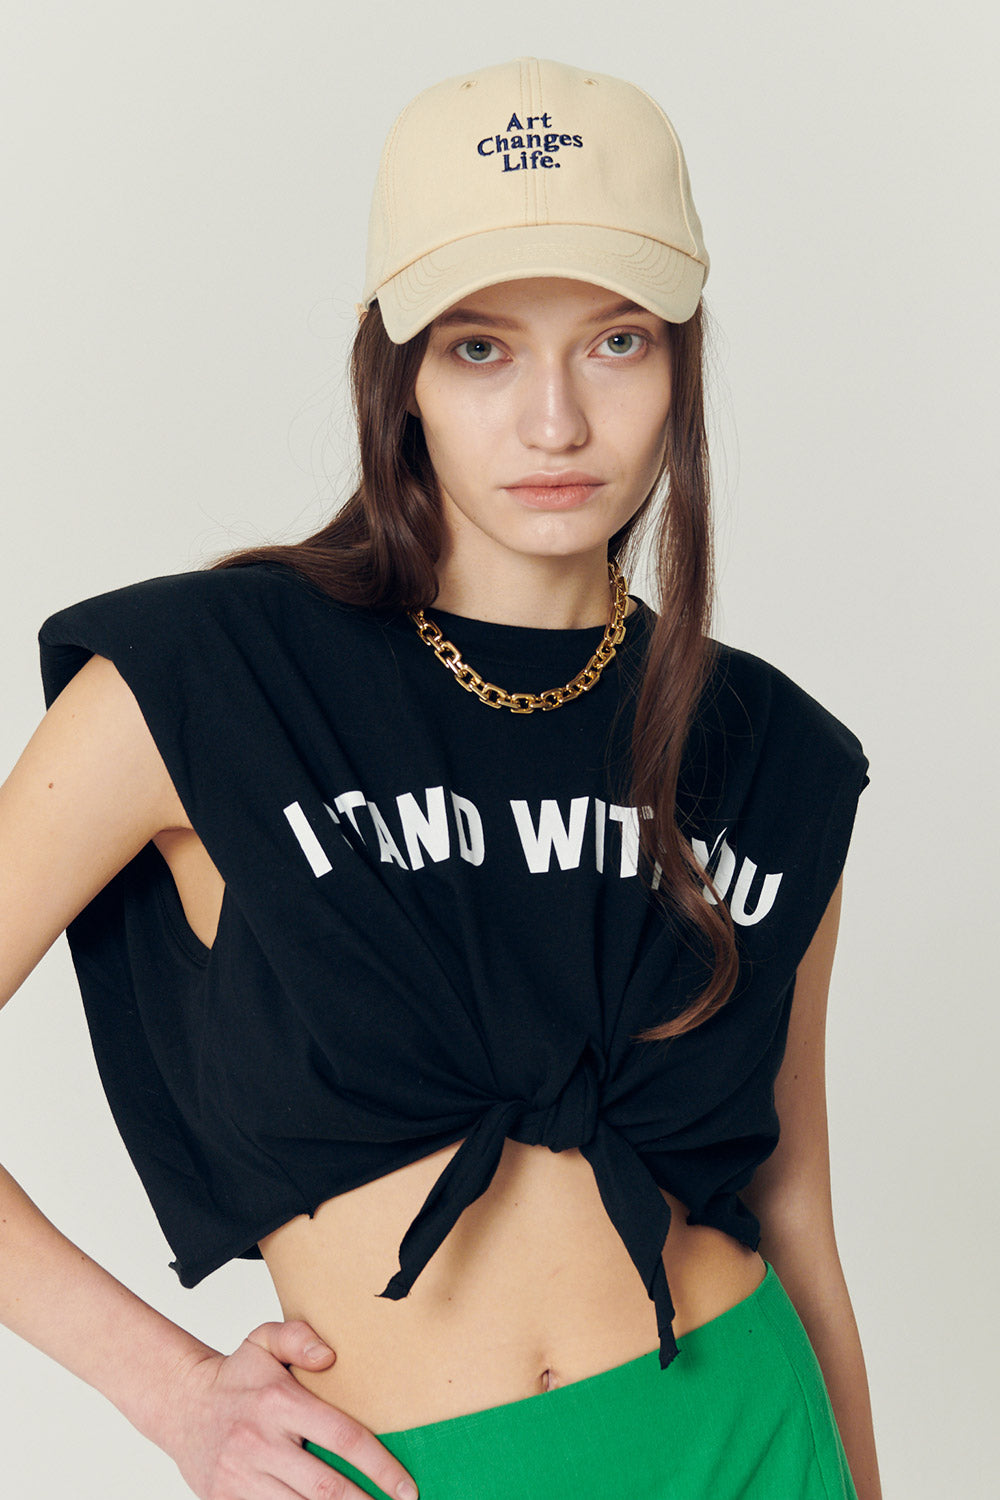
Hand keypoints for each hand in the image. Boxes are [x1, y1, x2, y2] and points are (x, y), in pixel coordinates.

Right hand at [161, 1318, 418, 1499]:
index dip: (380, 1466)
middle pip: (326, 1487)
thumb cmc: (235, 1376)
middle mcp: (260, 1442)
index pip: (342, 1438)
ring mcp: (241, 1477)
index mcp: (279, 1403)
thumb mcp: (264, 1340)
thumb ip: (299, 1338)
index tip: (406, 1487)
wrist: (180, 1405)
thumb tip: (330, 1356)